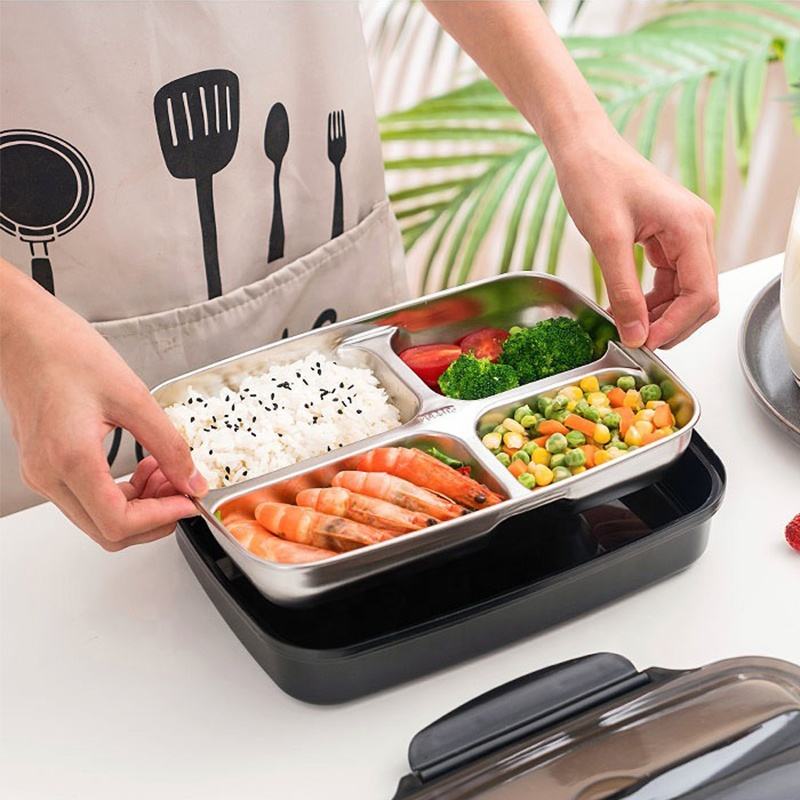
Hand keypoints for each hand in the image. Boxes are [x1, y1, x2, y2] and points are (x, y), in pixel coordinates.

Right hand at [0, 260, 206, 549]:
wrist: (21, 333)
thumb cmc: (64, 353)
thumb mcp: (132, 396)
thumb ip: (168, 444)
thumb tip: (192, 479)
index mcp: (69, 459)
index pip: (118, 522)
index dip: (161, 519)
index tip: (189, 501)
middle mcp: (49, 476)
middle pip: (107, 531)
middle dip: (153, 516)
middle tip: (182, 488)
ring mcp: (42, 474)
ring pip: (97, 518)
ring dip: (139, 505)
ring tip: (166, 471)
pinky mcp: (45, 466)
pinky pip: (86, 498)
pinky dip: (120, 492)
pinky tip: (143, 466)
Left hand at [553, 131, 718, 348]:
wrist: (583, 148)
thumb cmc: (595, 178)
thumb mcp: (606, 241)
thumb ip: (624, 291)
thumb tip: (636, 333)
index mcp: (690, 227)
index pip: (701, 293)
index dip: (676, 325)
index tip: (645, 341)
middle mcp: (696, 230)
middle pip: (701, 297)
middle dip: (671, 324)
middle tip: (636, 339)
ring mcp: (683, 234)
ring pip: (685, 292)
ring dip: (660, 315)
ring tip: (626, 326)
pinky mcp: (667, 238)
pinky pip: (669, 280)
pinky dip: (651, 300)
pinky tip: (626, 308)